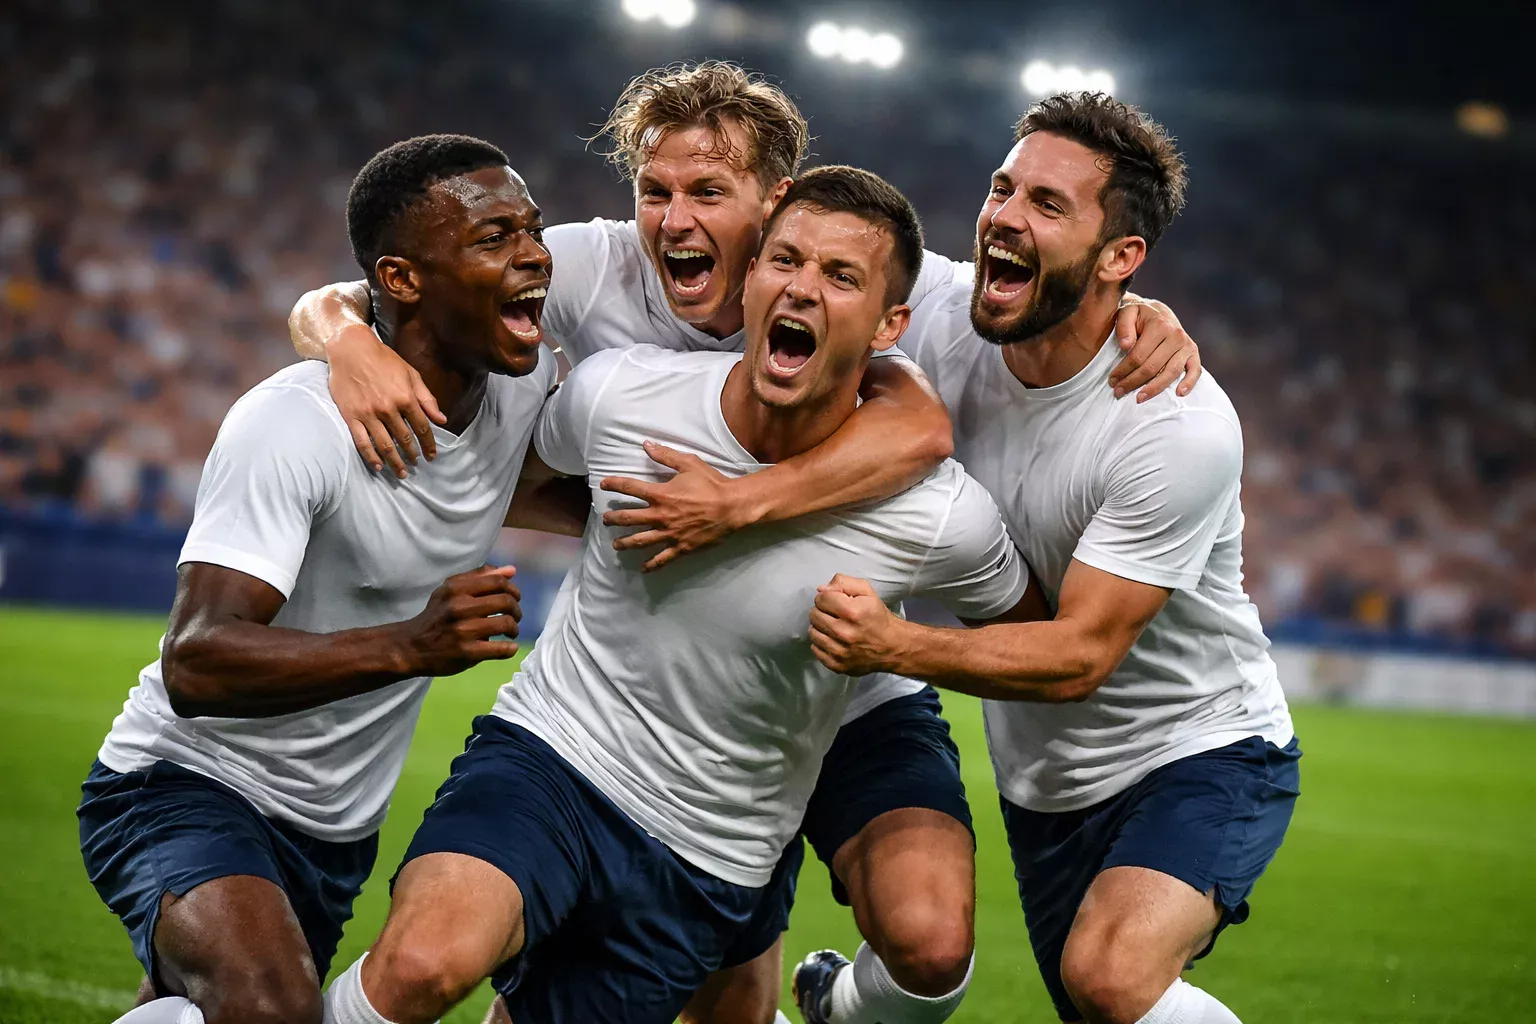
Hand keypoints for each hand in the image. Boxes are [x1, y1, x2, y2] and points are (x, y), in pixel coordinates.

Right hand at [328, 324, 446, 477]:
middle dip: (412, 455)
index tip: (432, 456)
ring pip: (385, 445)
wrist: (351, 348)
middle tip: (416, 465)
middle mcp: (388, 408)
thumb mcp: (411, 374)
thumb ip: (427, 399)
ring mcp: (368, 413)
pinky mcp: (351, 415)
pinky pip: (362, 441)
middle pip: (404, 439)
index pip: (422, 428)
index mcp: (406, 398)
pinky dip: (370, 456)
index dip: (429, 445)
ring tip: (401, 472)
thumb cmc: (383, 359)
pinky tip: (378, 465)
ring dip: (395, 461)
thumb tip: (441, 420)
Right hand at [401, 565, 520, 675]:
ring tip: (511, 632)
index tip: (514, 598)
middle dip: (516, 610)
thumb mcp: (451, 590)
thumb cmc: (437, 615)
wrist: (411, 646)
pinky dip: (510, 648)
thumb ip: (480, 577)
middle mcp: (459, 607)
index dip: (513, 589)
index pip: (498, 582)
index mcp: (456, 589)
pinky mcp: (467, 652)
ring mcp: (463, 631)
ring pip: (506, 624)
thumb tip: (511, 570)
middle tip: (515, 617)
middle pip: (505, 601)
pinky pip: (500, 649)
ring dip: (514, 629)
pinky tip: (509, 647)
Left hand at [600, 441, 759, 571]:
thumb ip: (666, 456)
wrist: (732, 507)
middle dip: (614, 518)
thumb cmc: (711, 484)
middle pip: (629, 518)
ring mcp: (670, 533)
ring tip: (616, 545)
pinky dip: (651, 565)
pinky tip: (643, 568)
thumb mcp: (689, 464)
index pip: (630, 487)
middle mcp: (661, 515)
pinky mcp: (681, 547)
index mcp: (661, 494)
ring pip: (640, 541)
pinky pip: (662, 558)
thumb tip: (646, 445)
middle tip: (606, 519)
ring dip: (625, 543)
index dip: (614, 484)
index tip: (603, 485)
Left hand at [808, 574, 910, 675]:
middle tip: (834, 614)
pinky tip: (833, 640)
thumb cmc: (878, 617)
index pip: (821, 598)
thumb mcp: (867, 592)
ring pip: (812, 632)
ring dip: (820, 627)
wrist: (892, 647)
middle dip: (822, 611)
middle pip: (814, 615)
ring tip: (833, 627)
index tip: (836, 602)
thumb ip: (843, 583)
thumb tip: (821, 589)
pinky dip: (821, 643)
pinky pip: (815, 650)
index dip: (827, 597)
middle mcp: (844, 633)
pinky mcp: (837, 665)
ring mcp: (840, 652)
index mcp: (852, 612)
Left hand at [1109, 295, 1201, 401]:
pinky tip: (1179, 394)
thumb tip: (1126, 346)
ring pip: (1171, 373)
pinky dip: (1189, 383)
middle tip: (1118, 392)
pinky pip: (1195, 370)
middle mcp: (1176, 335)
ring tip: (1139, 399)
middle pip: (1152, 367)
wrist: (1158, 310)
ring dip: (1154, 389)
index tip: (1111, 381)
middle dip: (1133, 382)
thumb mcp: (1127, 312)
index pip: (1137, 356)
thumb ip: (1124, 327)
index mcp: (1159, 325)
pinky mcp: (1194, 353)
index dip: (1123, 371)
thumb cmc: (1139, 314)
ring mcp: (1186, 345)